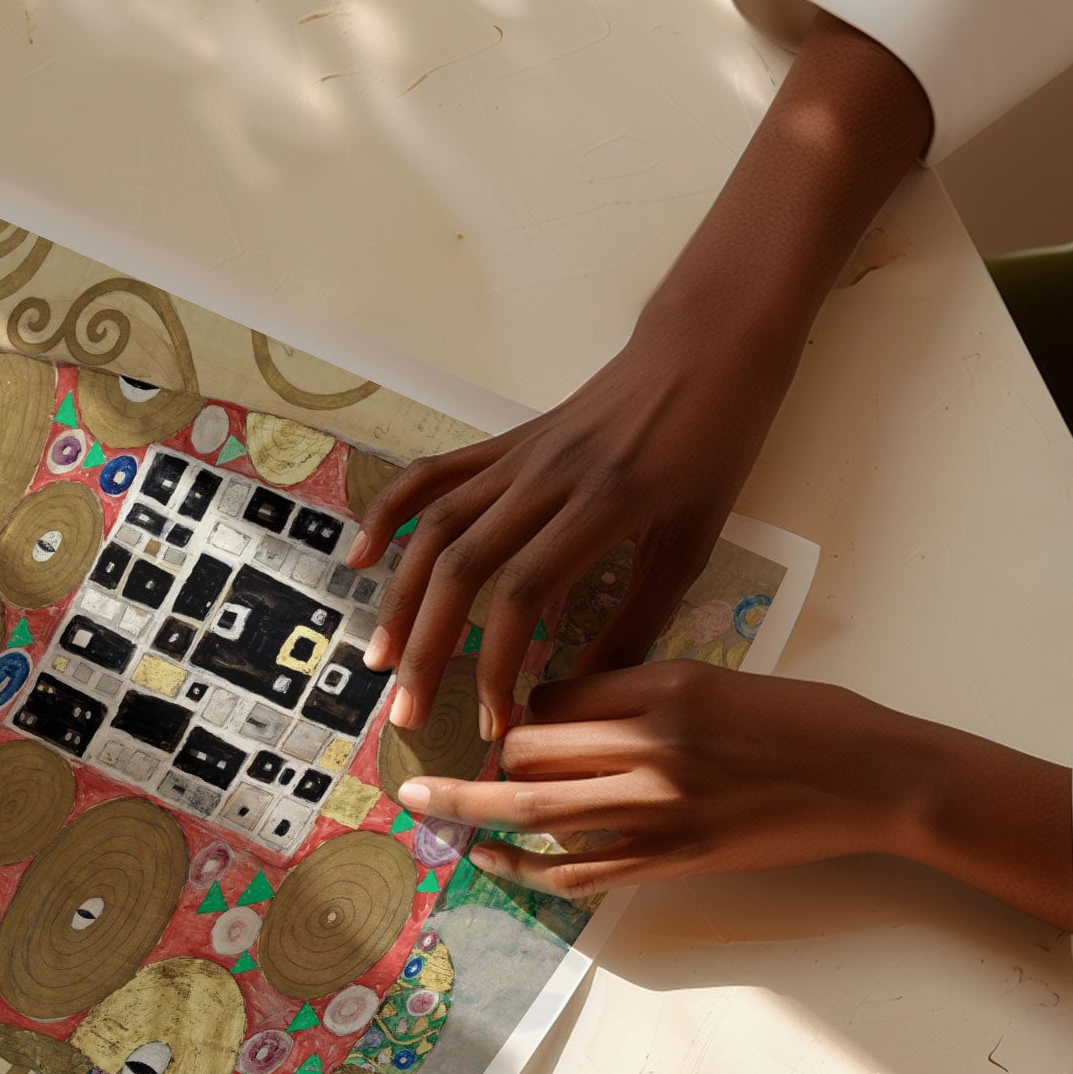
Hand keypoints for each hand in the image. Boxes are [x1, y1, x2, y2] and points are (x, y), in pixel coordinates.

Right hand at [346, 309, 794, 736]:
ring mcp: (516, 456)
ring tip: (382, 659)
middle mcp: (546, 479)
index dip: (498, 665)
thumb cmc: (710, 450)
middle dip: (429, 648)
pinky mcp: (503, 443)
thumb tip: (586, 694)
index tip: (495, 722)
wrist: (703, 351)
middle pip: (462, 568)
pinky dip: (389, 514)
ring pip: (435, 529)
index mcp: (601, 506)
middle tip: (410, 711)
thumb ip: (636, 621)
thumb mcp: (690, 544)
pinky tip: (361, 558)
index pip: (523, 595)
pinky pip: (432, 476)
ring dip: (400, 599)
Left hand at [396, 662, 1072, 931]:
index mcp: (662, 686)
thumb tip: (561, 712)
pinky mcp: (672, 859)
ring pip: (533, 809)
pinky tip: (487, 860)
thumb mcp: (717, 679)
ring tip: (423, 809)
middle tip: (433, 763)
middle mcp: (650, 745)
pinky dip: (522, 867)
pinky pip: (576, 871)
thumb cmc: (807, 721)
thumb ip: (640, 693)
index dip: (521, 707)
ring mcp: (658, 808)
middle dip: (482, 757)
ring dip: (469, 810)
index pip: (554, 692)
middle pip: (528, 748)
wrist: (876, 779)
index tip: (504, 718)